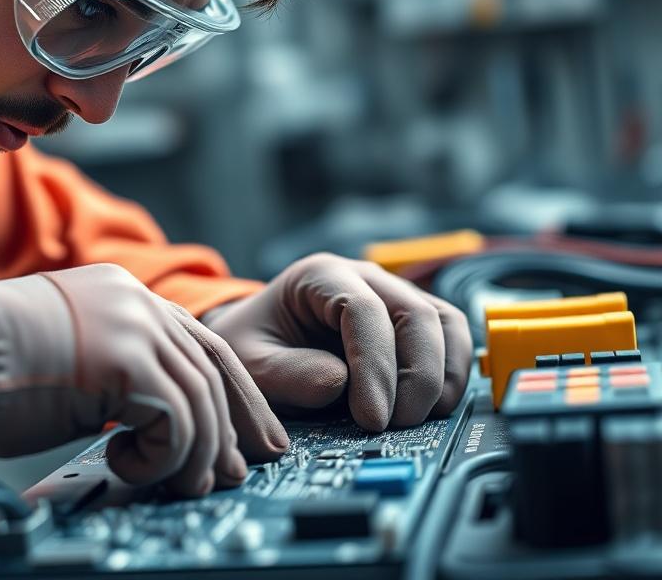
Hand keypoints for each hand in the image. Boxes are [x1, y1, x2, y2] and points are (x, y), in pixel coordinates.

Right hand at [0, 264, 286, 497]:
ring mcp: (134, 324)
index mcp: (123, 294)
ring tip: (184, 485)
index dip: (231, 389)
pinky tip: (128, 468)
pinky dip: (164, 459)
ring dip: (197, 454)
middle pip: (213, 364)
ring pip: (200, 399)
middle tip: (241, 468)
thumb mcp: (68, 353)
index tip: (248, 428)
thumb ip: (115, 366)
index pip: (199, 340)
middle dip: (234, 423)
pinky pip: (175, 423)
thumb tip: (158, 416)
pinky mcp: (126, 360)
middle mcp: (136, 301)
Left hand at [205, 254, 471, 430]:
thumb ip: (286, 374)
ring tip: (415, 420)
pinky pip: (449, 341)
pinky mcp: (412, 324)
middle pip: (415, 313)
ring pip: (444, 323)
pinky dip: (450, 375)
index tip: (371, 417)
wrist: (256, 340)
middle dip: (417, 375)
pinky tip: (430, 409)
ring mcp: (394, 297)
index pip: (363, 309)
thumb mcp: (250, 363)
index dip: (375, 364)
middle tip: (396, 424)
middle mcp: (364, 278)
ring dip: (442, 376)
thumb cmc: (253, 347)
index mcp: (320, 276)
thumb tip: (339, 384)